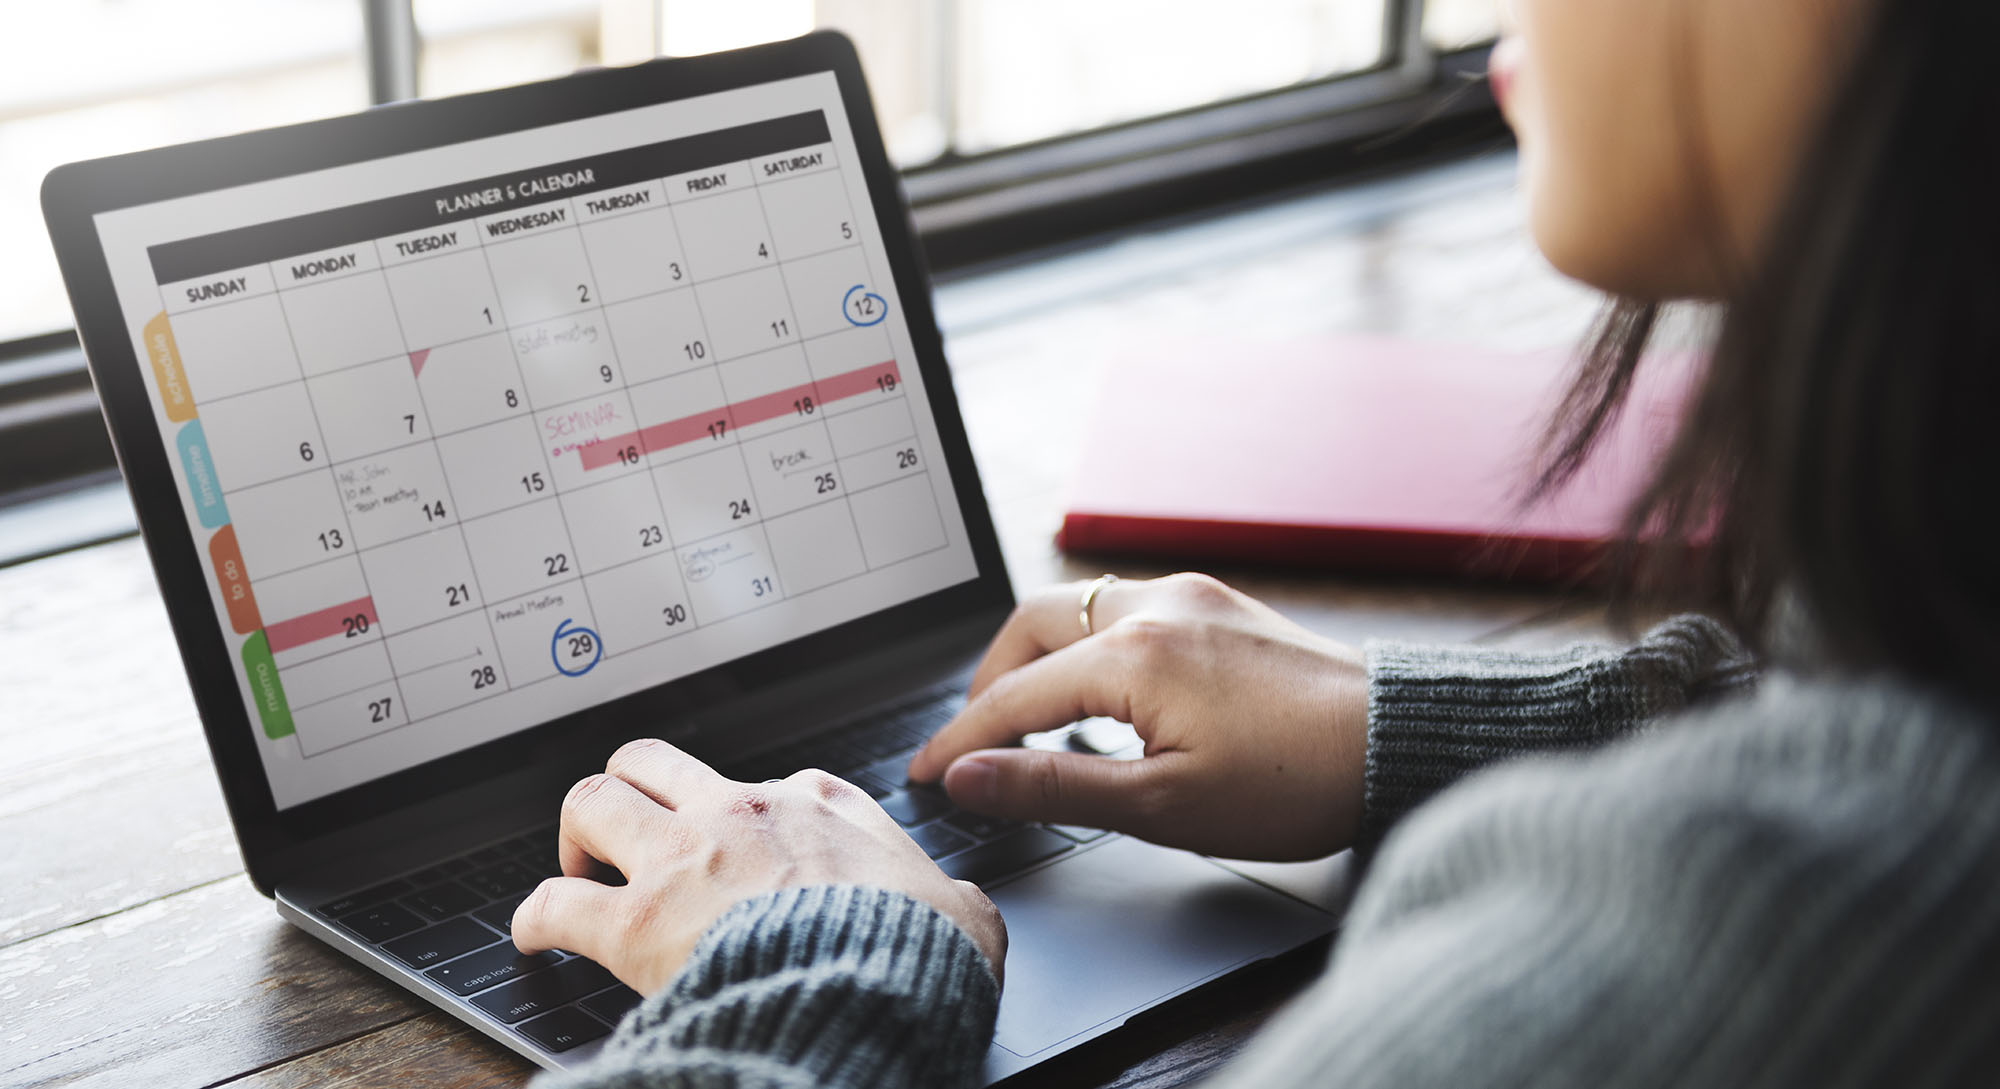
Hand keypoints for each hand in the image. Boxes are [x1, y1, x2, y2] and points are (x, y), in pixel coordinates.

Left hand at [513, 739, 1005, 993]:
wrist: (877, 990)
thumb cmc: (919, 954)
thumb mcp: (962, 912)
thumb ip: (952, 899)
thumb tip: (965, 911)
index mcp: (818, 805)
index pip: (764, 784)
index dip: (740, 816)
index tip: (736, 848)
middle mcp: (741, 812)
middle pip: (653, 761)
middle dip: (631, 788)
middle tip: (627, 833)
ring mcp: (684, 859)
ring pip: (593, 799)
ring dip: (577, 832)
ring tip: (576, 866)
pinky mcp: (637, 921)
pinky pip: (555, 903)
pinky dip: (534, 915)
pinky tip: (533, 934)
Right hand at [907, 573, 1368, 860]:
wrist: (1398, 742)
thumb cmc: (1296, 783)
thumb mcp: (1161, 806)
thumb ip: (1054, 785)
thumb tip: (970, 777)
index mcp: (1133, 653)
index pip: (1013, 696)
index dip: (961, 739)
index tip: (926, 774)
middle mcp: (1155, 605)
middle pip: (1032, 625)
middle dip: (991, 681)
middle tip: (975, 741)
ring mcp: (1191, 597)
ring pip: (1078, 608)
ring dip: (1041, 658)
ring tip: (1031, 722)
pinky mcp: (1219, 605)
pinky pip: (1125, 609)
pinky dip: (1089, 646)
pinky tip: (1101, 695)